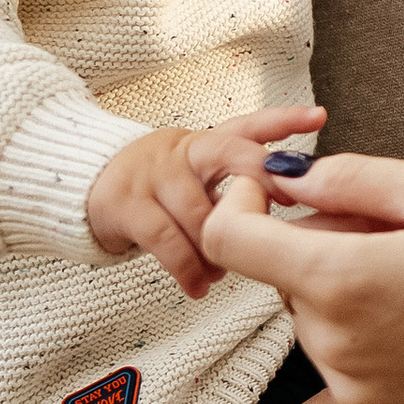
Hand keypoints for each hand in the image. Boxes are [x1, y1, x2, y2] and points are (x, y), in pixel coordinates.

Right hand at [84, 106, 325, 299]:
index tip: (318, 118)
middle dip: (259, 184)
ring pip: (202, 212)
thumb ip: (233, 190)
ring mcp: (154, 173)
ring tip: (221, 273)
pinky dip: (188, 269)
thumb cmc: (156, 192)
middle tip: (278, 218)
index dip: (283, 120)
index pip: (248, 125)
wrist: (86, 190)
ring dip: (218, 250)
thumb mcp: (196, 181)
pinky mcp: (128, 202)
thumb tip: (290, 217)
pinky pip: (168, 240)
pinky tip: (197, 286)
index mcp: (206, 143)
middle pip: (230, 155)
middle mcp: (183, 148)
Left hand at [202, 155, 403, 403]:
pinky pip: (351, 371)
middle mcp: (335, 345)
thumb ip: (355, 177)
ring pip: (322, 325)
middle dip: (325, 250)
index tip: (268, 192)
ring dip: (352, 300)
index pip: (231, 239)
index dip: (239, 205)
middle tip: (402, 238)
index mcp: (341, 279)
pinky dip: (376, 347)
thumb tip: (292, 177)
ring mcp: (354, 394)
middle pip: (290, 281)